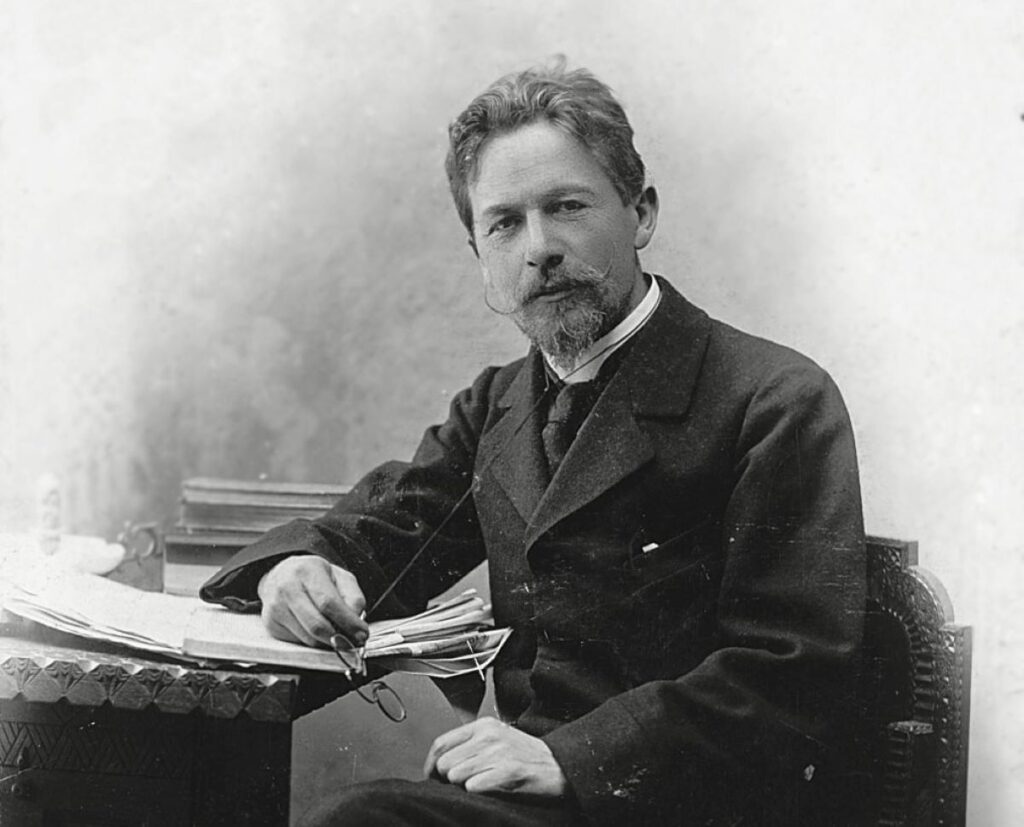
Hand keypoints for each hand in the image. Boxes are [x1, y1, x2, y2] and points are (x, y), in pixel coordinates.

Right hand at [257, 555, 367, 647]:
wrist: (282, 575)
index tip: (362, 634)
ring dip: (328, 643)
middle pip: (317, 625)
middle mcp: (287, 588)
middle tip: (353, 642)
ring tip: (337, 635)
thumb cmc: (314, 577)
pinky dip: (314, 642)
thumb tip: (356, 624)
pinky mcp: (271, 624)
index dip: (348, 622)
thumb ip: (353, 598)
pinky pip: (299, 643)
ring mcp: (275, 608)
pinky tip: (318, 632)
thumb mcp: (340, 577)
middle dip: (339, 639)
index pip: (328, 603)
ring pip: (309, 639)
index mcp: (307, 571)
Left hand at [424, 717, 566, 796]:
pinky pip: (473, 786)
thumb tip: (438, 765)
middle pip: (444, 763)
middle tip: (461, 784)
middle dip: (448, 779)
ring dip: (464, 786)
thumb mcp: (495, 740)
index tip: (431, 778)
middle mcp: (488, 736)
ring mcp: (498, 752)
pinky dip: (478, 791)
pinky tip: (490, 789)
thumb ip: (469, 746)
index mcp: (483, 726)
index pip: (440, 744)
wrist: (558, 766)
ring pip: (455, 776)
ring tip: (481, 784)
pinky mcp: (508, 771)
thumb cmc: (525, 756)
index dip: (430, 765)